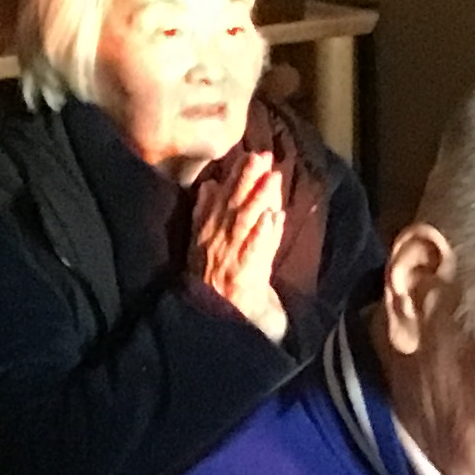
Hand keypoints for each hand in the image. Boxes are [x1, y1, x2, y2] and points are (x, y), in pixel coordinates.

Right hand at [193, 152, 289, 344]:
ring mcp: (230, 259)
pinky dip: (263, 235)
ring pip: (244, 224)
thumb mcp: (201, 244)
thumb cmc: (212, 280)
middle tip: (263, 157)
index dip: (236, 176)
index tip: (250, 154)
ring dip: (258, 200)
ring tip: (273, 179)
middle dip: (248, 180)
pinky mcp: (244, 278)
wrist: (214, 320)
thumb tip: (210, 183)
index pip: (221, 198)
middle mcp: (216, 242)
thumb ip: (205, 213)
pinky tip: (273, 217)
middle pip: (233, 206)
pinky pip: (254, 253)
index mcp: (206, 231)